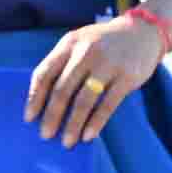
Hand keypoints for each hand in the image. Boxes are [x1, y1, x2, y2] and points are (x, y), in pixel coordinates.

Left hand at [25, 14, 165, 145]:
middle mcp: (85, 53)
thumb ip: (62, 64)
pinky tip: (88, 136)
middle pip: (62, 90)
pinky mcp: (127, 77)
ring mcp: (107, 64)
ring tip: (67, 141)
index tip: (29, 118)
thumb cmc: (102, 44)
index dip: (35, 97)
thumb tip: (43, 101)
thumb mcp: (79, 44)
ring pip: (84, 100)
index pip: (44, 73)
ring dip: (73, 124)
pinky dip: (96, 122)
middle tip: (45, 135)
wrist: (142, 31)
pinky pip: (108, 104)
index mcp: (68, 44)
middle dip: (52, 116)